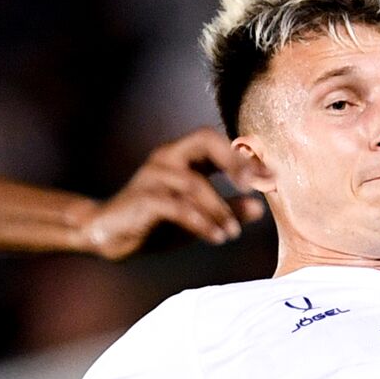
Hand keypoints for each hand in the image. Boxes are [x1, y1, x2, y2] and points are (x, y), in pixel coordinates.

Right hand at [79, 126, 265, 259]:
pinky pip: (178, 207)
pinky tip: (218, 237)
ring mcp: (153, 176)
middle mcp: (168, 158)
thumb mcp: (199, 216)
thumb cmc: (157, 221)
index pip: (217, 142)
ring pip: (195, 183)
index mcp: (183, 157)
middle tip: (253, 186)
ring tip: (234, 233)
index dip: (245, 157)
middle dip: (233, 161)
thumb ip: (228, 210)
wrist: (108, 233)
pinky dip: (202, 222)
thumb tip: (260, 208)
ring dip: (220, 210)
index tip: (272, 178)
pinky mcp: (143, 198)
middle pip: (204, 140)